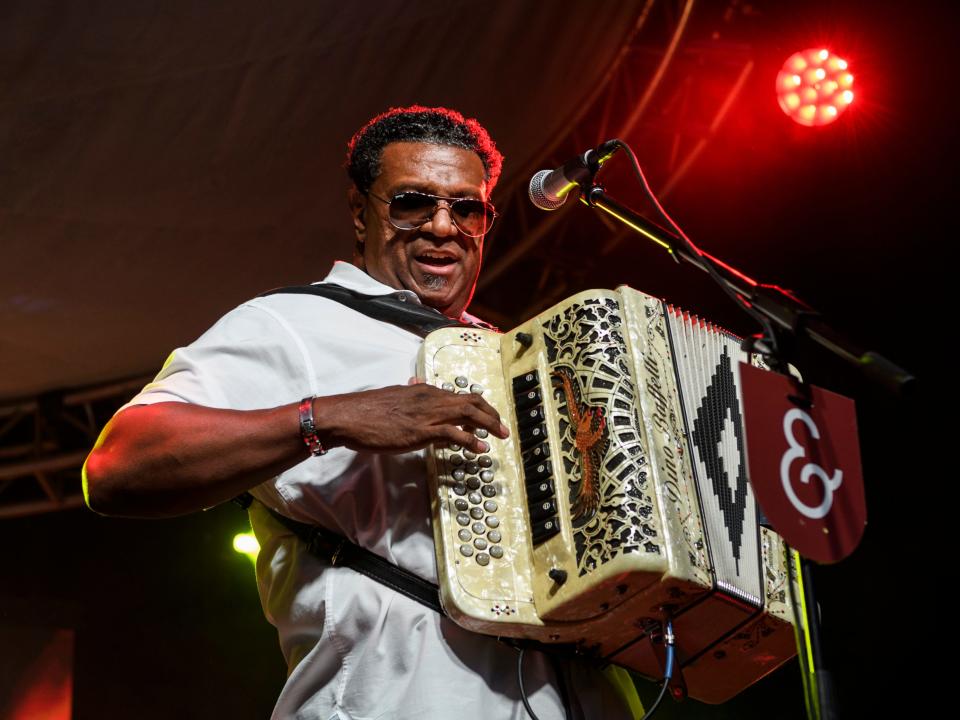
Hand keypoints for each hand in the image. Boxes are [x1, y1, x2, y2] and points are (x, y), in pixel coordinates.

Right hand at [315, 384, 509, 454]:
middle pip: (471, 402)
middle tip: (502, 428)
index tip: (488, 417)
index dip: (479, 406)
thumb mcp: (393, 396)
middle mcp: (429, 398)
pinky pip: (452, 433)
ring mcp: (426, 414)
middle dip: (491, 415)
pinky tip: (479, 448)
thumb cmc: (367, 410)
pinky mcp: (419, 431)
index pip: (459, 395)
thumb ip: (410, 393)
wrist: (348, 416)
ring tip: (500, 436)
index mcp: (424, 391)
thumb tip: (418, 385)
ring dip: (488, 424)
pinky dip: (470, 439)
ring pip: (467, 413)